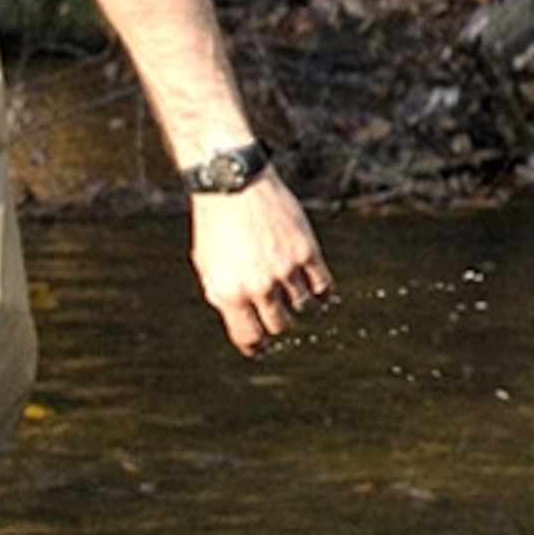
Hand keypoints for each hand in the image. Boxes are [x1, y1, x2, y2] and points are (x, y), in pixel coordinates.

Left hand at [190, 173, 331, 353]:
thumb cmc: (216, 228)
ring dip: (299, 304)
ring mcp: (284, 270)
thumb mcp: (209, 267)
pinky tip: (315, 289)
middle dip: (278, 322)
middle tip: (277, 313)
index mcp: (228, 294)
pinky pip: (323, 286)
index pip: (249, 337)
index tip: (261, 348)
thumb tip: (247, 325)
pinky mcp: (306, 252)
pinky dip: (322, 292)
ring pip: (303, 307)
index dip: (256, 346)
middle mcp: (257, 287)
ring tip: (292, 294)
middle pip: (280, 325)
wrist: (233, 186)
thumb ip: (227, 296)